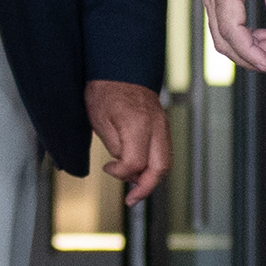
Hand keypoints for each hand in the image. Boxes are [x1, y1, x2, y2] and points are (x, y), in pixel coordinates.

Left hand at [84, 79, 170, 206]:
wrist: (120, 66)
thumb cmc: (105, 90)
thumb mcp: (100, 120)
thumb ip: (116, 147)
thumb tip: (127, 169)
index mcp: (138, 124)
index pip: (135, 163)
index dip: (120, 173)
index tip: (107, 168)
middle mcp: (156, 127)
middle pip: (161, 168)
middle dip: (146, 188)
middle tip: (131, 199)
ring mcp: (163, 126)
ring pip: (166, 162)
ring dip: (151, 179)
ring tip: (134, 187)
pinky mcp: (162, 126)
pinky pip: (164, 152)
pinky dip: (154, 166)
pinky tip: (139, 170)